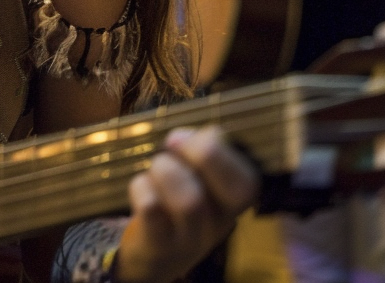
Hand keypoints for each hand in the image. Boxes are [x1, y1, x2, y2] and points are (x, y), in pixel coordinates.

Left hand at [118, 126, 258, 282]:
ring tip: (156, 168)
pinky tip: (141, 186)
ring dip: (167, 170)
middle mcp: (220, 222)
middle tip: (171, 145)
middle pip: (234, 192)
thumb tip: (181, 137)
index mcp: (231, 200)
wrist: (152, 256)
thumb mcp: (192, 173)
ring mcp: (192, 239)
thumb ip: (195, 148)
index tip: (187, 136)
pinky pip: (152, 209)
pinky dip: (142, 187)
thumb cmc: (173, 198)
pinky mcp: (159, 245)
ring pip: (192, 201)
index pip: (250, 180)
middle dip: (202, 155)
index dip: (220, 150)